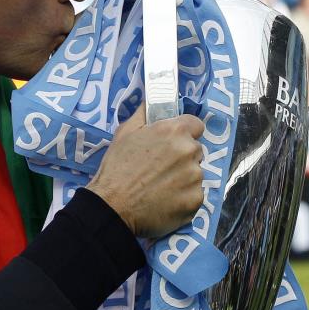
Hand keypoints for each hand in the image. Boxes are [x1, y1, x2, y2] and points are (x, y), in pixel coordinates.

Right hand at [87, 105, 203, 237]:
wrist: (112, 207)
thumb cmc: (116, 169)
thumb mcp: (124, 133)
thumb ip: (143, 114)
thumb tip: (152, 101)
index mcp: (174, 131)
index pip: (196, 124)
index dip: (184, 133)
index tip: (173, 142)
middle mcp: (189, 151)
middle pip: (195, 150)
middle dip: (182, 157)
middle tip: (161, 168)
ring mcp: (195, 177)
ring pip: (195, 174)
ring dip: (183, 178)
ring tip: (161, 187)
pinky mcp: (196, 200)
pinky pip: (195, 195)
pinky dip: (183, 198)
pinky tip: (165, 201)